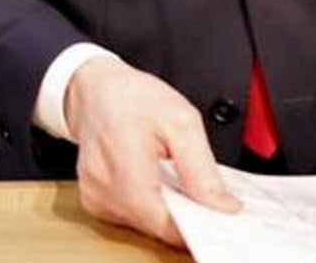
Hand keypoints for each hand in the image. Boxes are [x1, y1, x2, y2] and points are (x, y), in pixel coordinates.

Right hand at [64, 57, 239, 244]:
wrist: (97, 89)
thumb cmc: (133, 97)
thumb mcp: (181, 120)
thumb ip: (202, 169)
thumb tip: (223, 206)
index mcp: (124, 165)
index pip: (165, 223)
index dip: (197, 224)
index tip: (216, 214)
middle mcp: (102, 187)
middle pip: (157, 226)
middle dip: (183, 213)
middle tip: (194, 184)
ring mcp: (94, 196)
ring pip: (145, 224)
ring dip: (164, 208)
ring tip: (167, 174)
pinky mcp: (93, 200)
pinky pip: (130, 217)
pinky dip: (147, 204)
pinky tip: (150, 179)